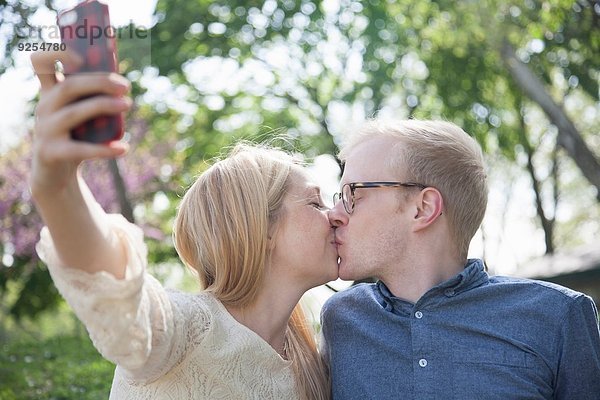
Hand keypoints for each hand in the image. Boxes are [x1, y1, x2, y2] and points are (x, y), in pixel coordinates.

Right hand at [29, 49, 131, 193]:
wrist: (55, 174)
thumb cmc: (75, 137)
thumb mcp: (80, 114)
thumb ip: (94, 99)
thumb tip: (123, 86)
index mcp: (50, 93)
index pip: (41, 63)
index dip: (56, 54)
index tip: (81, 56)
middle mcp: (44, 108)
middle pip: (68, 87)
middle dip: (99, 82)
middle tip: (126, 86)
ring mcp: (45, 130)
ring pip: (74, 113)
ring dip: (103, 106)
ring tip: (128, 104)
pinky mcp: (51, 153)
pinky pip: (80, 149)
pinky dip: (104, 150)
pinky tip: (124, 148)